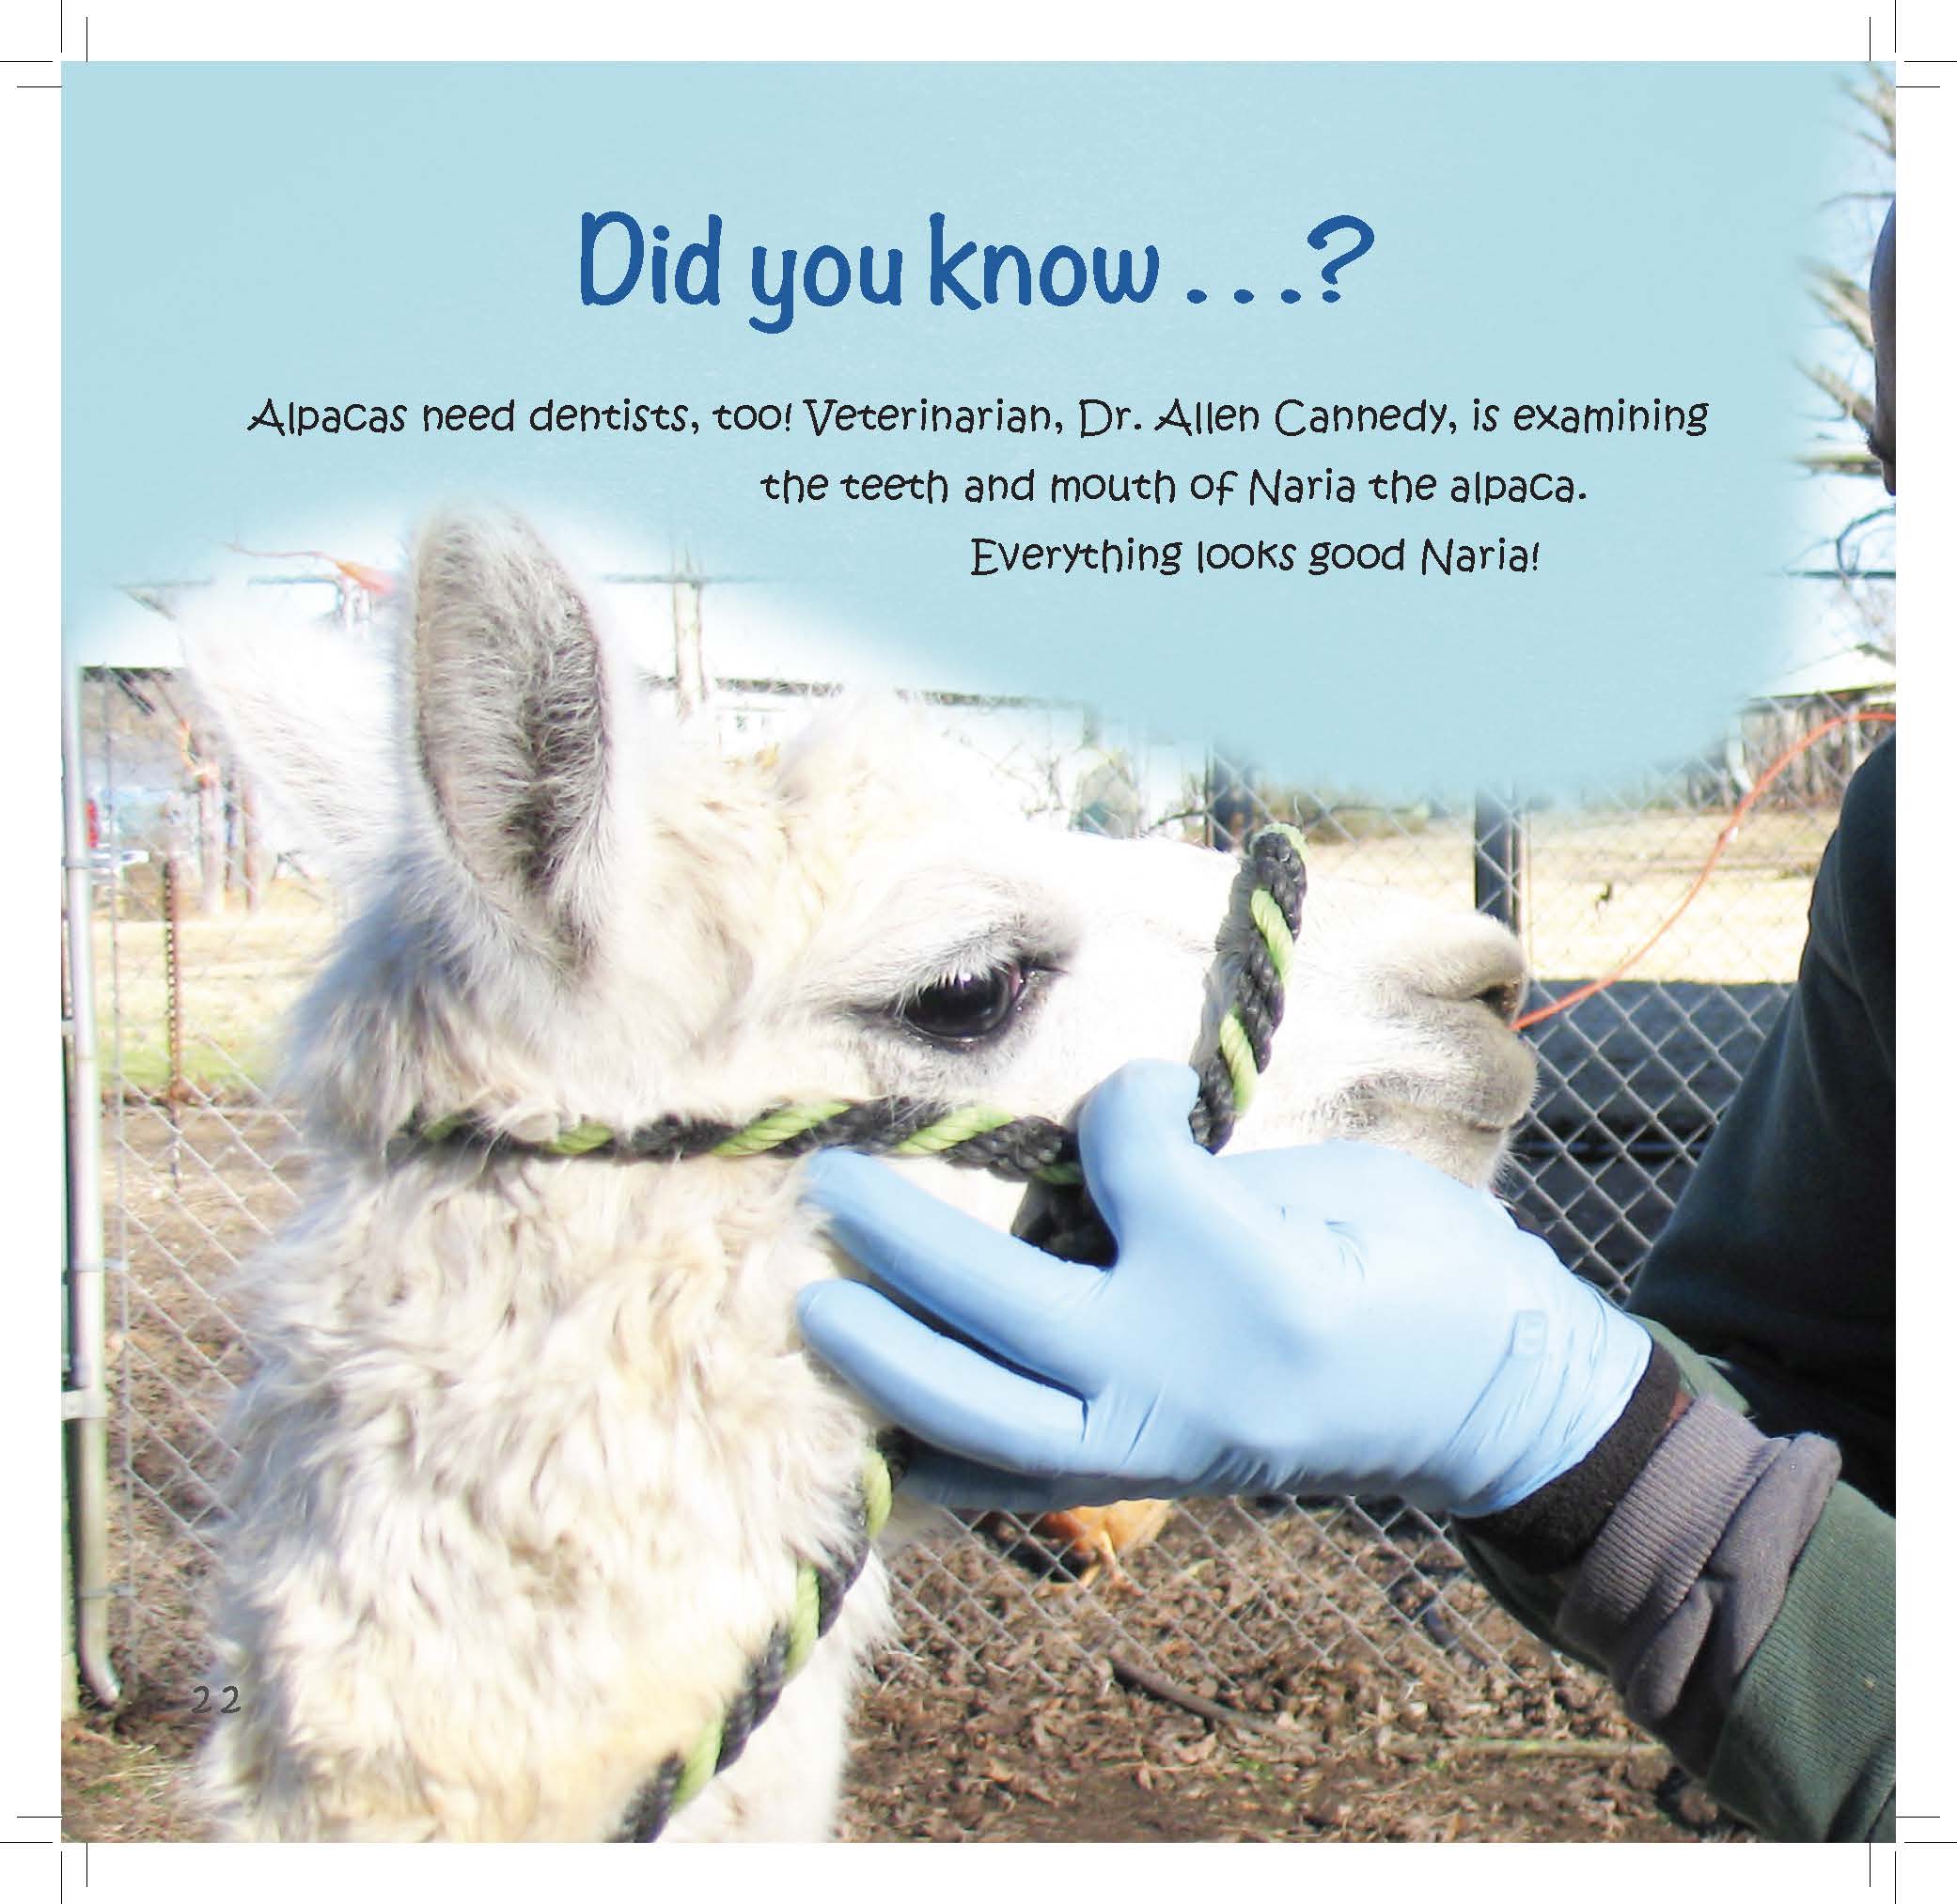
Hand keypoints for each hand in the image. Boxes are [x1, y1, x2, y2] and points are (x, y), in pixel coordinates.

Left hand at [797, 1060, 1650, 1516]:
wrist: (1491, 1406)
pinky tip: (883, 1438)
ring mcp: (1161, 1444)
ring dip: (890, 1360)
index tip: (1151, 1092)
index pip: (1125, 1157)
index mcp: (1247, 1276)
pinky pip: (1018, 1484)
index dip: (1126, 1099)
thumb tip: (1088, 1174)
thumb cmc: (1431, 1270)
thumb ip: (1197, 1180)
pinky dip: (941, 1462)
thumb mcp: (1332, 1185)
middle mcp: (1186, 1371)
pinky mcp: (1151, 1480)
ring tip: (818, 1313)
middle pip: (1004, 1300)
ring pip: (985, 1415)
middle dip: (902, 1241)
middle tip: (826, 1184)